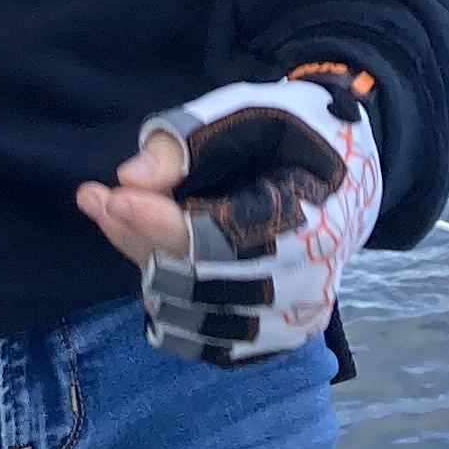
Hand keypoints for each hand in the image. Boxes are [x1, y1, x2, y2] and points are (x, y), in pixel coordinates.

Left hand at [79, 75, 381, 365]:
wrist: (353, 168)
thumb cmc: (297, 130)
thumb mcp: (248, 111)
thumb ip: (189, 139)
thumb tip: (128, 178)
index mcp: (310, 224)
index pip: (217, 242)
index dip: (156, 222)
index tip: (108, 194)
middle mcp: (304, 285)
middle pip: (195, 281)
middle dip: (137, 238)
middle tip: (95, 198)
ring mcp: (290, 320)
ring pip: (190, 312)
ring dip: (145, 265)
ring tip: (117, 217)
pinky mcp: (273, 337)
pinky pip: (203, 336)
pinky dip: (168, 299)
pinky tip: (149, 255)